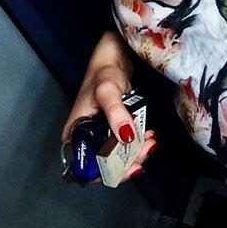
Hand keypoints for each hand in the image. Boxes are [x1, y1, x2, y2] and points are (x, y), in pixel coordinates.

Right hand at [61, 30, 157, 183]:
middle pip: (106, 164)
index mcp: (76, 134)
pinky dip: (139, 143)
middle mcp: (86, 137)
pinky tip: (149, 135)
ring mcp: (101, 132)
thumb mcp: (108, 90)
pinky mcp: (115, 126)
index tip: (131, 166)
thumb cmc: (104, 70)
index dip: (109, 172)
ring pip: (119, 155)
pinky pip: (127, 143)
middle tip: (147, 148)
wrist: (113, 55)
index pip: (88, 168)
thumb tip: (126, 138)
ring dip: (137, 152)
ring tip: (150, 140)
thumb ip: (116, 113)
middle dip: (129, 161)